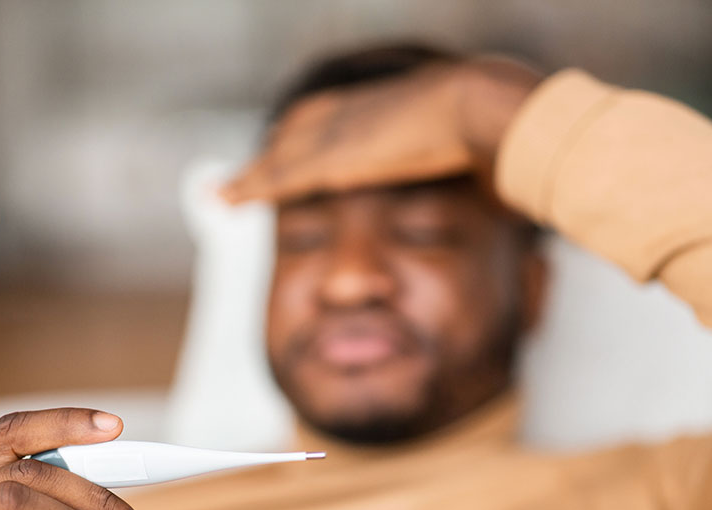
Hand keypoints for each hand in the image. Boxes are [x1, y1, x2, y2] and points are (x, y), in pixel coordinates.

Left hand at [221, 56, 542, 203]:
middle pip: (293, 134)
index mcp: (380, 109)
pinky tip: (227, 198)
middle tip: (237, 176)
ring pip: (278, 156)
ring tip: (222, 193)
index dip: (302, 140)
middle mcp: (350, 115)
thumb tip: (490, 179)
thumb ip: (464, 158)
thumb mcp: (470, 145)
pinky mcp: (331, 159)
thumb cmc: (489, 124)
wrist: (481, 109)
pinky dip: (251, 187)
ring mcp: (337, 134)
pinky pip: (278, 176)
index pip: (327, 123)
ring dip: (250, 176)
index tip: (285, 152)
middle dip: (267, 155)